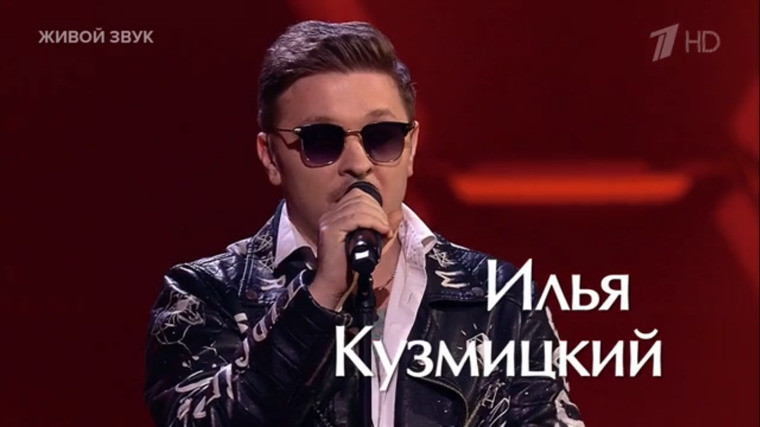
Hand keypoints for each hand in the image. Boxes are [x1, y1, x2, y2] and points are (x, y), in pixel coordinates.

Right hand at [309, 188, 401, 308]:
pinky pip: (355, 218)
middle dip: (378, 211)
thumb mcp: (372, 243)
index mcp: (336, 214)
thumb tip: (398, 213)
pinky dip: (373, 223)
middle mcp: (330, 214)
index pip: (358, 195)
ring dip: (378, 217)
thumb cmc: (350, 267)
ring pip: (359, 206)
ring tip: (385, 231)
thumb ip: (383, 228)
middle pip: (360, 198)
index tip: (384, 222)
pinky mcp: (330, 230)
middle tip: (386, 228)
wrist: (333, 285)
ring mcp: (329, 221)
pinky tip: (381, 232)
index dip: (375, 204)